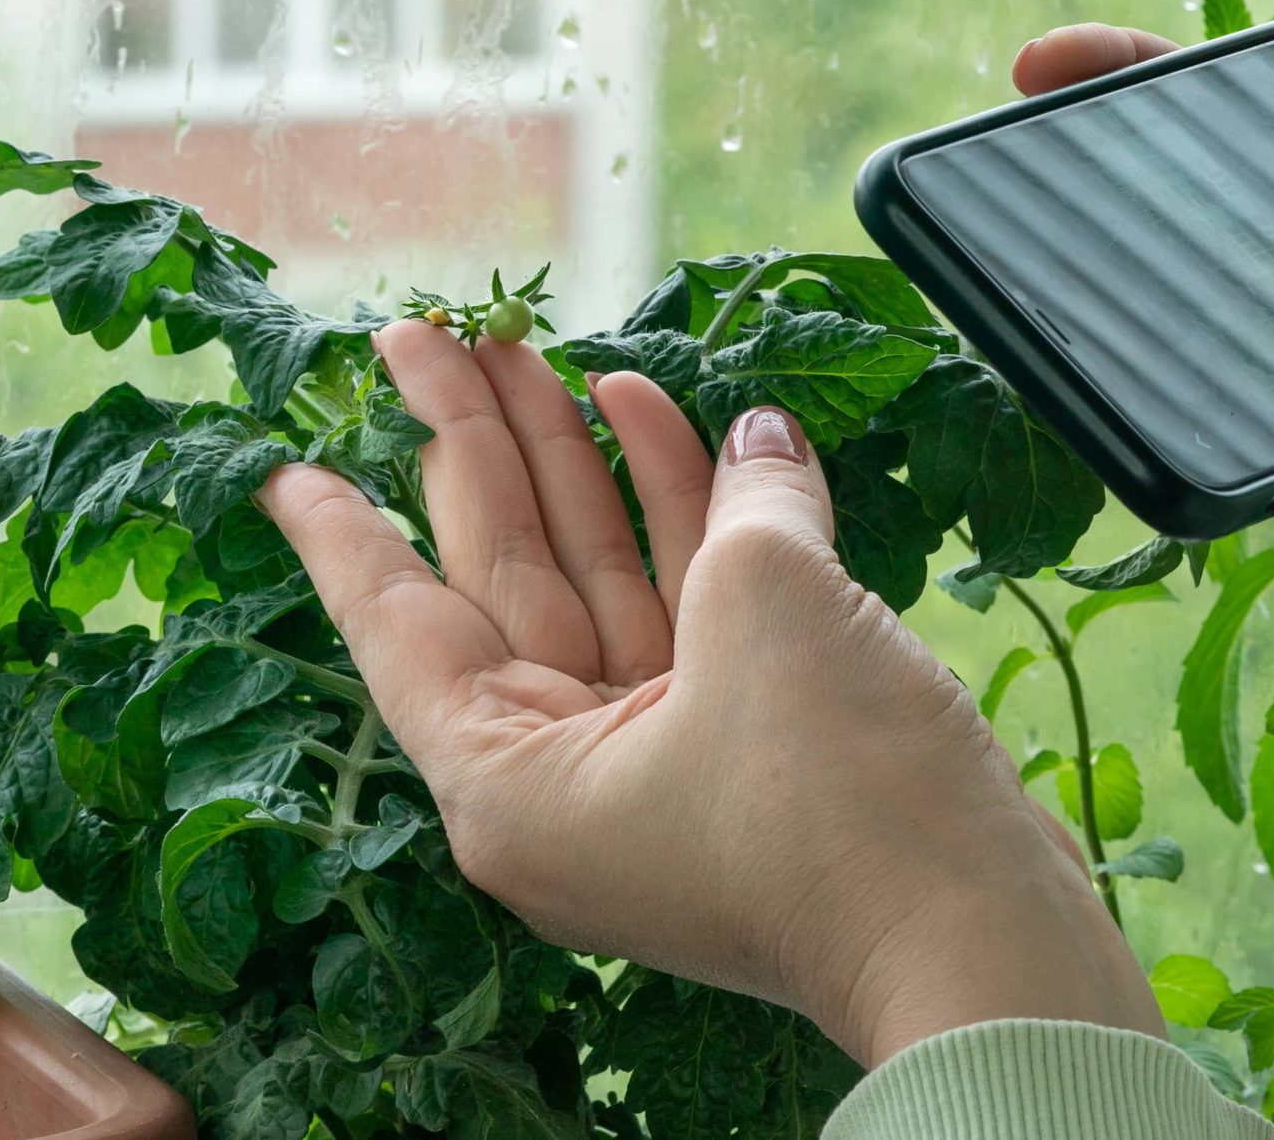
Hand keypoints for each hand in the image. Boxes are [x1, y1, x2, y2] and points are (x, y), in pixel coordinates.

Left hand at [258, 321, 1160, 1065]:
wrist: (984, 937)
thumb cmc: (838, 801)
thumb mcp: (767, 610)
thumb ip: (740, 505)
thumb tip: (756, 445)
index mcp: (515, 781)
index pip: (400, 628)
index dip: (347, 535)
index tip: (289, 467)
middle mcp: (569, 780)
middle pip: (503, 583)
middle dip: (480, 451)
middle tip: (442, 336)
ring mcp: (662, 763)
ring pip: (602, 584)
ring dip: (588, 467)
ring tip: (550, 351)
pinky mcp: (749, 749)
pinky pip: (695, 610)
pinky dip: (691, 517)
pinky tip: (679, 417)